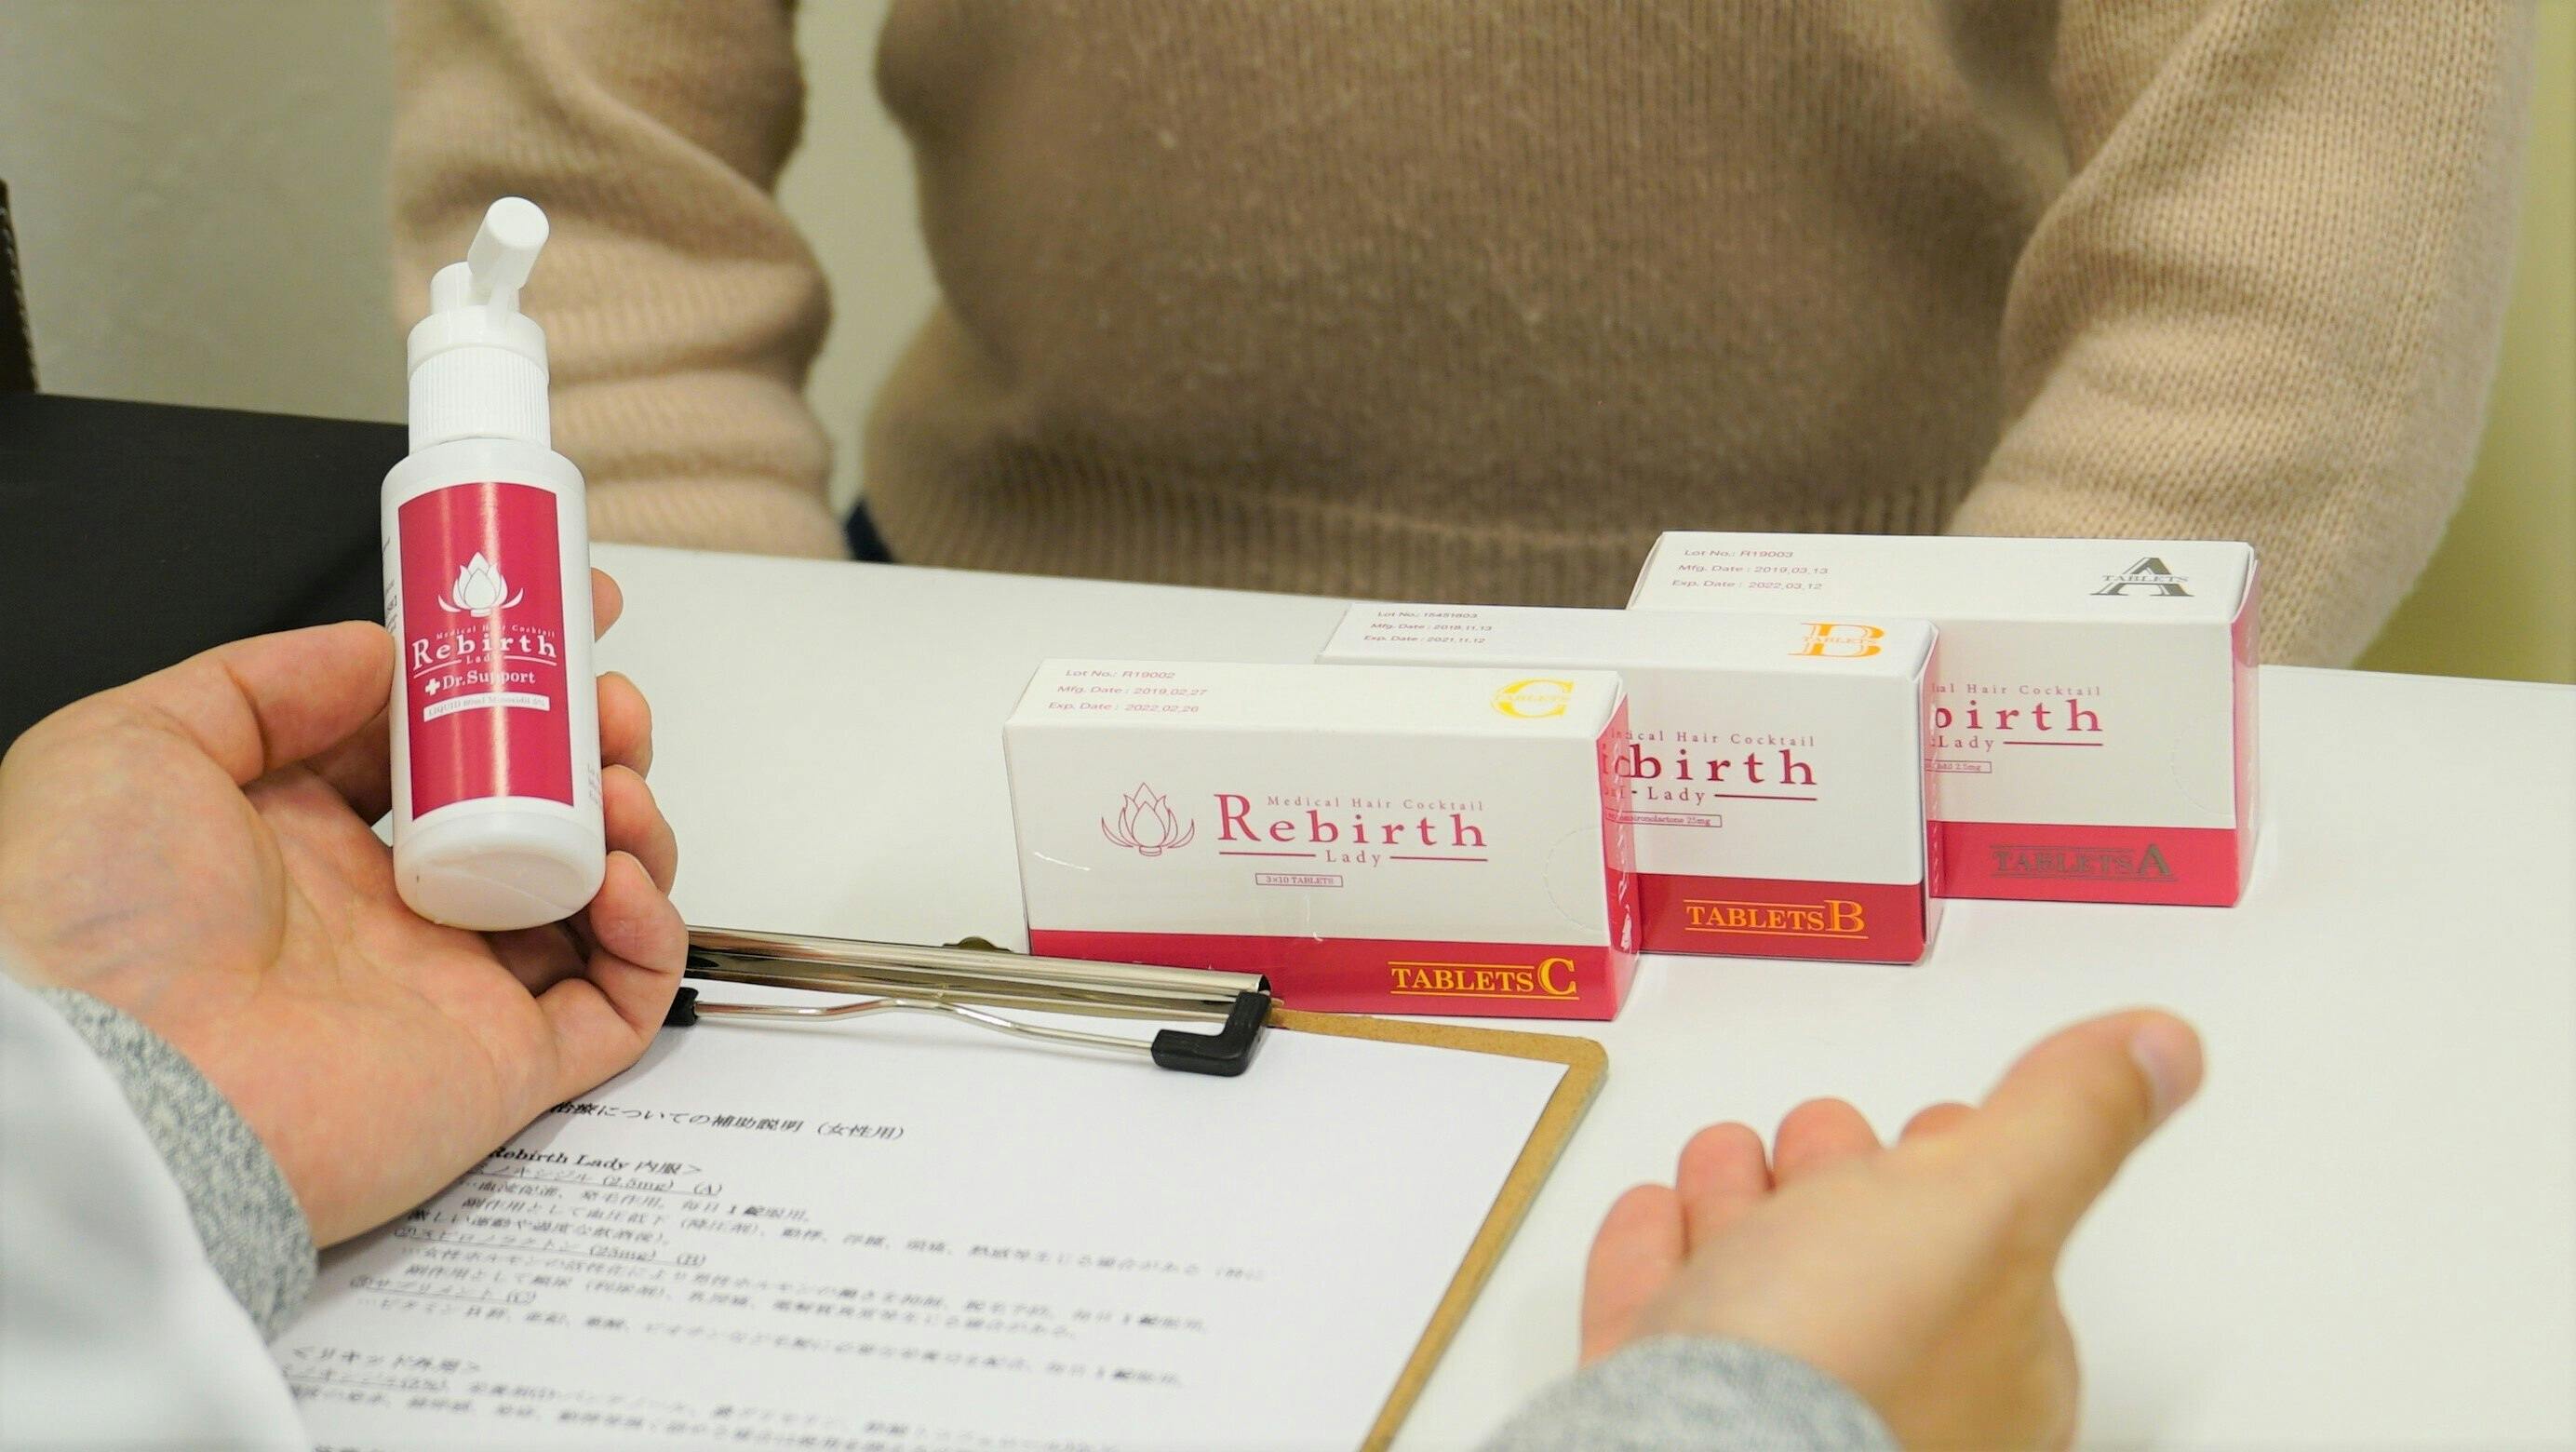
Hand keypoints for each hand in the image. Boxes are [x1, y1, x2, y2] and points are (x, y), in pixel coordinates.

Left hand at [0, 571, 684, 1245]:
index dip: (511, 685)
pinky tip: (619, 879)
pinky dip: (651, 936)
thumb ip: (259, 681)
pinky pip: (618, 1003)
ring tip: (618, 789)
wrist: (117, 1086)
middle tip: (607, 705)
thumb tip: (382, 654)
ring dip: (633, 827)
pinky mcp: (506, 1066)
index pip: (443, 750)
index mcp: (306, 841)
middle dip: (592, 747)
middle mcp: (389, 913)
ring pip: (592, 900)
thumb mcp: (133, 743)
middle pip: (537, 814)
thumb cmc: (95, 928)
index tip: (569, 619)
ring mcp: (454, 989)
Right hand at [1580, 1010, 2203, 1449]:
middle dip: (1839, 1180)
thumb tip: (2164, 1049)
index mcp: (1995, 1371)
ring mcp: (1767, 1410)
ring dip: (1740, 1204)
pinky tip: (1653, 1220)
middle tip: (1824, 1132)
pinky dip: (1655, 1257)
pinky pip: (1657, 1318)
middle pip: (1868, 1270)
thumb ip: (2064, 1122)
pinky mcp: (1656, 1406)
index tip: (1948, 1128)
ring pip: (1758, 1288)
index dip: (1964, 1177)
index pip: (1991, 1259)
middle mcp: (1890, 1404)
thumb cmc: (1843, 1364)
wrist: (1685, 1450)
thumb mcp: (1985, 1201)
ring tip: (1727, 1157)